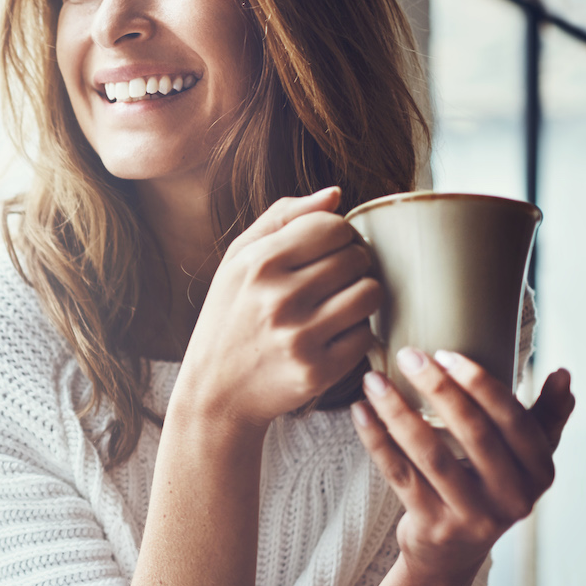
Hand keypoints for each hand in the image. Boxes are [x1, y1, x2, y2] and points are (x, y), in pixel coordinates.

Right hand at [177, 186, 381, 429]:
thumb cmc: (229, 318)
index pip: (332, 226)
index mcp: (258, 263)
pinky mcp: (318, 370)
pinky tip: (332, 335)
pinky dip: (355, 333)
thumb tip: (335, 194)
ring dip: (362, 296)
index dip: (339, 235)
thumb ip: (282, 219)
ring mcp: (300, 336)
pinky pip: (365, 335)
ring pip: (370, 293)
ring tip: (339, 304)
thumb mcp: (236, 262)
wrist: (215, 391)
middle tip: (333, 281)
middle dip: (353, 264)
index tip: (327, 251)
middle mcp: (278, 298)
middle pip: (356, 258)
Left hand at [353, 349, 575, 583]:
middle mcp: (512, 497)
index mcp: (539, 472)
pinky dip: (376, 440)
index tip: (446, 353)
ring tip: (373, 380)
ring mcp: (472, 516)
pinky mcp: (433, 526)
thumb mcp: (525, 459)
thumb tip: (563, 374)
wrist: (452, 553)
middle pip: (473, 434)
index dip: (481, 384)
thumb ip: (546, 417)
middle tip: (408, 355)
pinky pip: (399, 474)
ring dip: (398, 412)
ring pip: (430, 454)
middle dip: (438, 389)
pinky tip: (360, 411)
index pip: (513, 420)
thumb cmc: (489, 489)